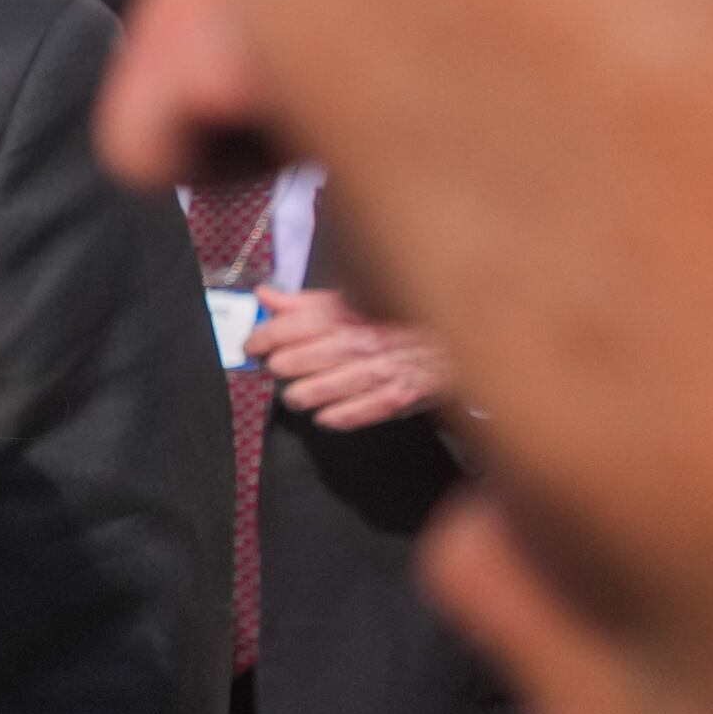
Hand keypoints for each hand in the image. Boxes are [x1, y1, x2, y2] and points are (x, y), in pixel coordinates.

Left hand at [250, 286, 453, 429]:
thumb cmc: (398, 318)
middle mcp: (359, 341)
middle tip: (280, 368)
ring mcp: (378, 370)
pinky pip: (350, 415)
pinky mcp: (397, 396)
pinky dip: (332, 417)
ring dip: (299, 395)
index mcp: (347, 312)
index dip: (260, 339)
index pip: (286, 327)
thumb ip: (307, 302)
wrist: (460, 335)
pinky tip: (326, 413)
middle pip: (292, 362)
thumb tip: (266, 297)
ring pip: (313, 392)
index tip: (253, 347)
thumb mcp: (353, 300)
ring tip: (299, 394)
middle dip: (279, 367)